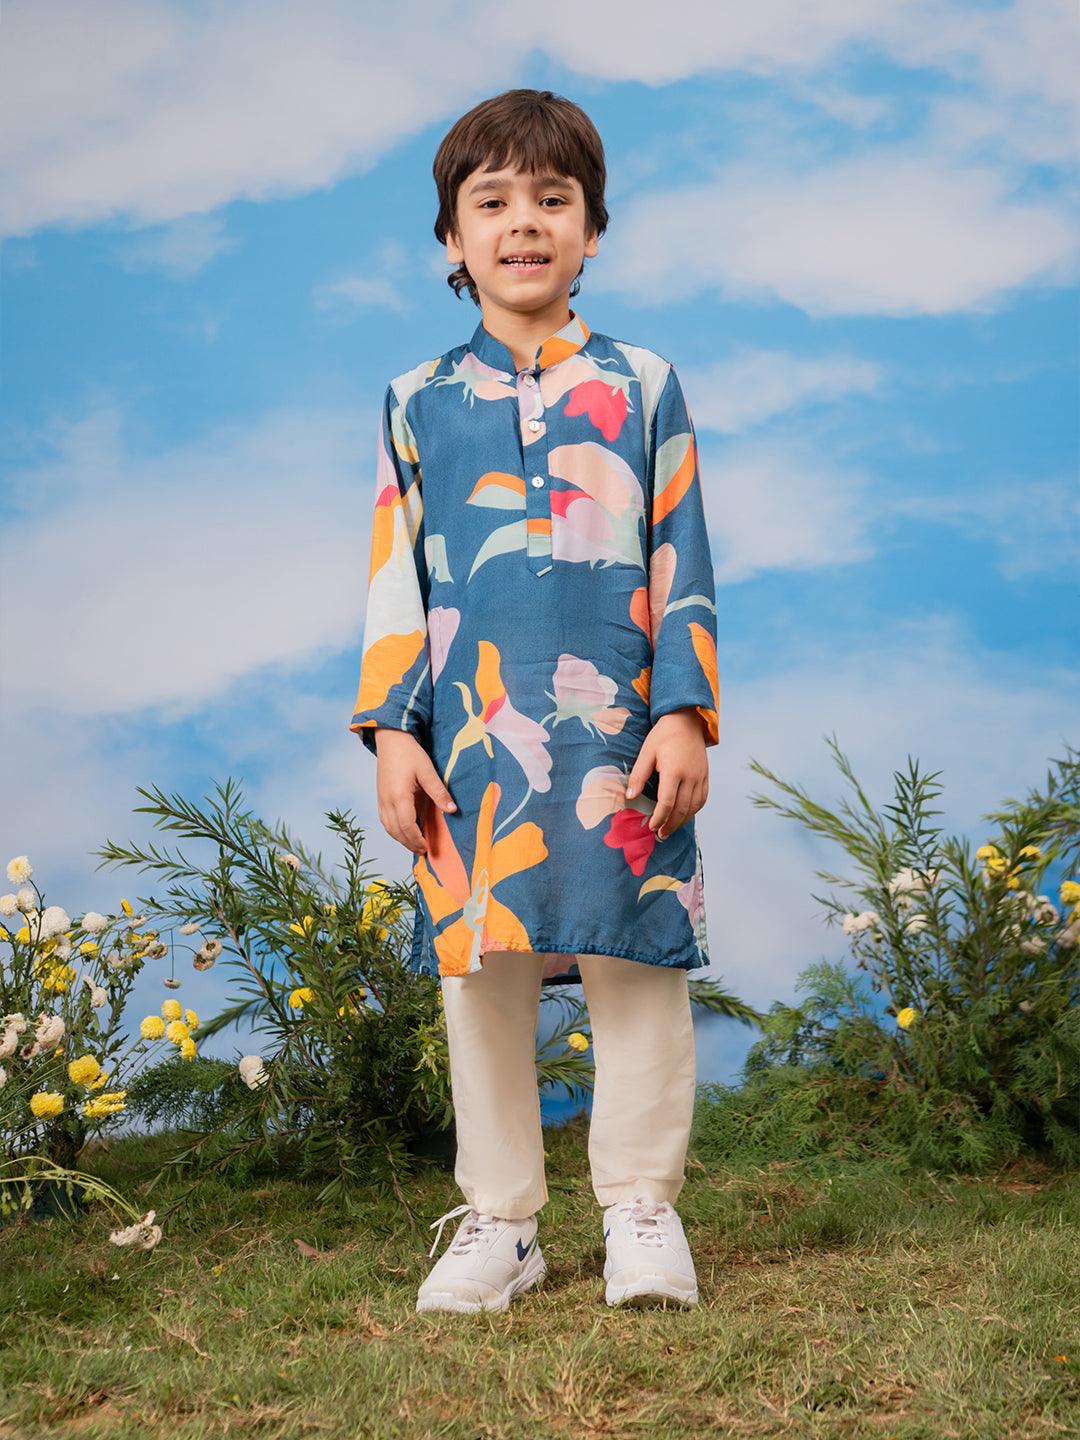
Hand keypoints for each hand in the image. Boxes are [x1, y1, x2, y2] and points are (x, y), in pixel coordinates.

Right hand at [374, 729, 455, 853]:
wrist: (390, 739)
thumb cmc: (409, 753)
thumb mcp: (427, 771)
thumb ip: (439, 792)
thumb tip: (453, 810)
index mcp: (398, 796)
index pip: (406, 826)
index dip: (417, 839)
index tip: (427, 848)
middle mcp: (386, 801)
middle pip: (395, 831)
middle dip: (409, 843)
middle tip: (424, 851)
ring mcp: (381, 799)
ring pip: (388, 827)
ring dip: (401, 839)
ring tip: (415, 844)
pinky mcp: (380, 797)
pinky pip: (385, 820)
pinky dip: (394, 830)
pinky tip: (404, 831)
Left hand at [625, 709, 708, 840]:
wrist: (686, 720)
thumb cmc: (662, 735)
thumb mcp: (646, 752)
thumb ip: (638, 776)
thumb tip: (629, 798)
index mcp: (673, 770)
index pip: (667, 803)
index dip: (659, 818)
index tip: (651, 827)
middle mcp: (690, 776)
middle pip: (682, 809)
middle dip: (670, 825)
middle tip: (660, 834)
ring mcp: (700, 776)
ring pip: (694, 807)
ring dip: (682, 821)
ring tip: (670, 829)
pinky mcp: (705, 776)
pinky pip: (702, 799)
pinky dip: (694, 811)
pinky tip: (684, 816)